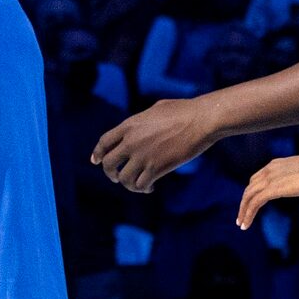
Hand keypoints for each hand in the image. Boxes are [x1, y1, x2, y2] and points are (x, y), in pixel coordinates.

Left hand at [93, 96, 216, 192]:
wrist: (202, 120)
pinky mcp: (157, 167)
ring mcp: (143, 155)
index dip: (98, 153)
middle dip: (111, 174)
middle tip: (117, 178)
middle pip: (109, 164)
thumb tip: (143, 127)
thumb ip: (144, 120)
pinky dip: (144, 189)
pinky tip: (151, 187)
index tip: (96, 161)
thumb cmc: (185, 111)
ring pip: (124, 179)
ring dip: (129, 185)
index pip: (104, 142)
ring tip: (139, 186)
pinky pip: (141, 185)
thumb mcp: (157, 109)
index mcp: (129, 125)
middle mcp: (131, 141)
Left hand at [237, 152, 298, 228]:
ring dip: (243, 211)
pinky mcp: (272, 189)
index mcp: (273, 165)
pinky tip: (246, 224)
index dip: (251, 193)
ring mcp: (268, 179)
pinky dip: (248, 214)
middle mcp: (267, 171)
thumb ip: (290, 177)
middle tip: (242, 217)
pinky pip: (255, 203)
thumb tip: (292, 185)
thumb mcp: (298, 172)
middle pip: (249, 189)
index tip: (251, 205)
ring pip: (248, 197)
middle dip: (244, 204)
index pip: (255, 180)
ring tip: (242, 224)